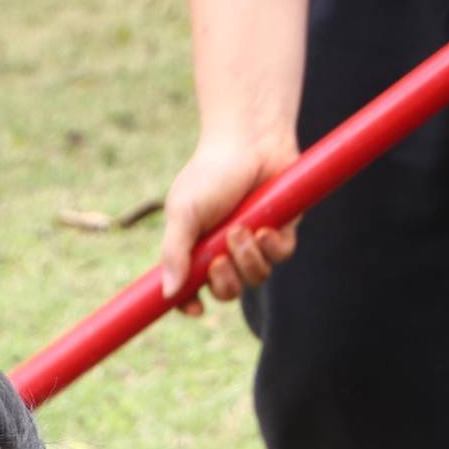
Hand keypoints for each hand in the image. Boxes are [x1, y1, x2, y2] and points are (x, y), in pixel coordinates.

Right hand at [158, 134, 301, 315]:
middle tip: (219, 259)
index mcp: (195, 248)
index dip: (191, 304)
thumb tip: (168, 294)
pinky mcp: (281, 232)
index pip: (190, 289)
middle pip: (227, 291)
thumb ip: (174, 253)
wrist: (250, 140)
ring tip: (242, 229)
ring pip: (256, 277)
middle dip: (225, 282)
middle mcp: (224, 249)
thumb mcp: (183, 212)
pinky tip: (264, 227)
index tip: (195, 308)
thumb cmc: (211, 173)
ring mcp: (253, 242)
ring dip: (247, 259)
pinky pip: (279, 257)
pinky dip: (271, 246)